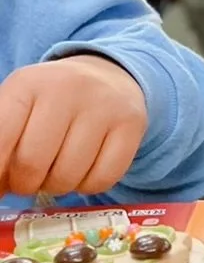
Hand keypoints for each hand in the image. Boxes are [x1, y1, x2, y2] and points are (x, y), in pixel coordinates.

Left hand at [0, 55, 147, 197]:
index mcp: (27, 83)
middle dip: (26, 182)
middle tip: (31, 175)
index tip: (2, 180)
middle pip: (32, 164)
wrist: (107, 76)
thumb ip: (1, 147)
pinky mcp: (132, 123)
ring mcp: (103, 104)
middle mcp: (67, 88)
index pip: (0, 140)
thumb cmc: (50, 104)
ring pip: (68, 177)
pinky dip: (88, 185)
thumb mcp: (18, 110)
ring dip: (57, 185)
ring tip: (59, 167)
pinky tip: (85, 167)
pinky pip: (102, 180)